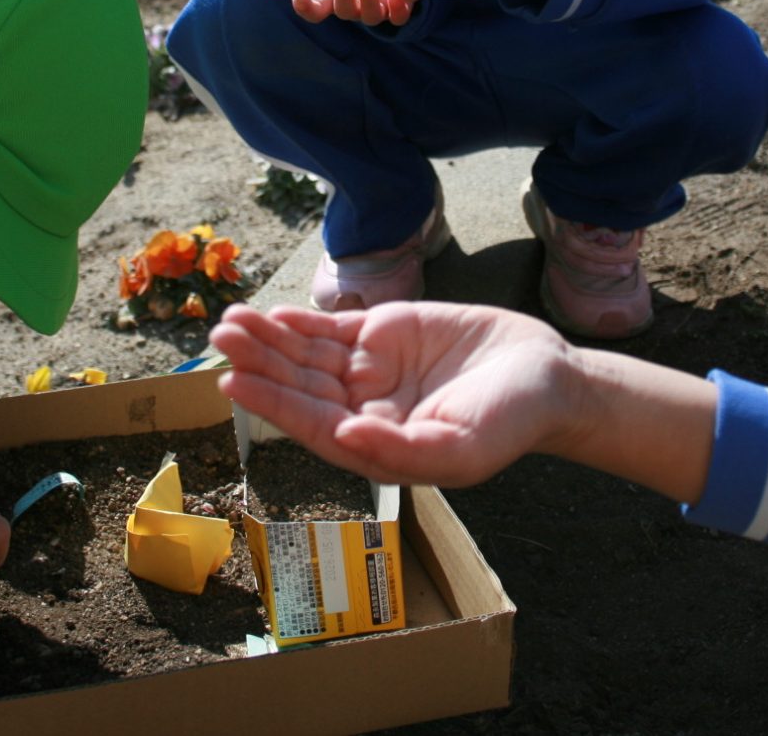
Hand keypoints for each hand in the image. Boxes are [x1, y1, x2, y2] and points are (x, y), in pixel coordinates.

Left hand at [209, 301, 579, 486]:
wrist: (547, 376)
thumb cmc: (508, 422)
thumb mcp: (461, 448)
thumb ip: (401, 451)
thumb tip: (345, 439)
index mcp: (375, 445)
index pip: (312, 424)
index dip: (272, 404)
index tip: (233, 383)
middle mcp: (364, 409)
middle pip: (301, 385)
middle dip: (260, 364)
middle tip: (221, 339)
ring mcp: (371, 371)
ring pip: (308, 355)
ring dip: (269, 340)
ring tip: (231, 322)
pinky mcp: (385, 335)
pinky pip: (333, 330)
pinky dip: (302, 322)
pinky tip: (273, 315)